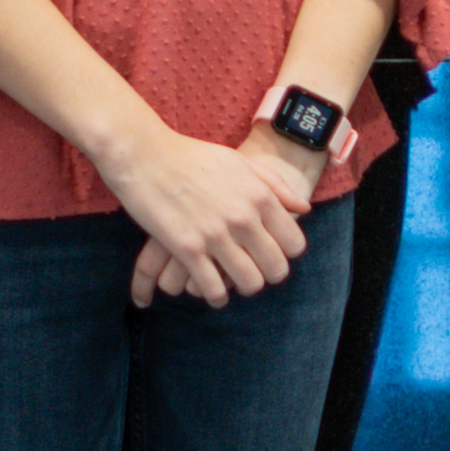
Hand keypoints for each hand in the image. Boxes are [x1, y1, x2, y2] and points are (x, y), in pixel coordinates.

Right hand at [106, 126, 306, 309]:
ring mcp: (215, 234)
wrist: (145, 154)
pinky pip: (213, 288)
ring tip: (234, 283)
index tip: (274, 253)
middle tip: (256, 273)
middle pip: (275, 268)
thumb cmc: (193, 156)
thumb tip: (304, 209)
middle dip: (268, 275)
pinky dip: (216, 296)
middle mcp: (243, 218)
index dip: (286, 254)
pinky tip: (212, 292)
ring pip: (248, 283)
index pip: (294, 244)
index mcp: (260, 196)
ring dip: (243, 287)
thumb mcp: (240, 163)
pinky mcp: (186, 248)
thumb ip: (275, 186)